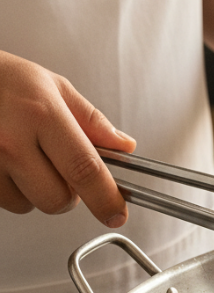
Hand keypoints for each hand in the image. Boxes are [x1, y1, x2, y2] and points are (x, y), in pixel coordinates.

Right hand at [0, 51, 135, 226]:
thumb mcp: (53, 87)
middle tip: (62, 170)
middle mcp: (10, 140)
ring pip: (28, 205)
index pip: (85, 169)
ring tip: (26, 158)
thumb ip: (91, 120)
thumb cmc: (3, 79)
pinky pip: (5, 201)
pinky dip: (12, 190)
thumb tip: (123, 146)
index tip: (117, 213)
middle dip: (69, 194)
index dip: (106, 198)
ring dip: (35, 191)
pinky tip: (7, 163)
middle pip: (57, 199)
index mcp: (41, 115)